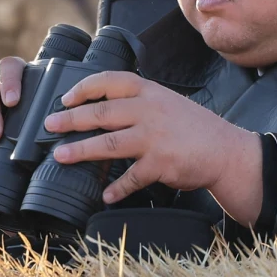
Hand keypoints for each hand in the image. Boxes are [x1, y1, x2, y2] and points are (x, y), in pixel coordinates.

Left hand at [43, 71, 263, 226]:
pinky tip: (105, 195)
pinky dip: (117, 188)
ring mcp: (155, 137)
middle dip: (71, 120)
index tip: (66, 98)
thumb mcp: (168, 103)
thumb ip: (140, 103)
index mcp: (151, 92)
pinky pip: (131, 178)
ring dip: (81, 151)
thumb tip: (102, 111)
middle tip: (50, 125)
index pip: (112, 81)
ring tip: (60, 157)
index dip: (85, 88)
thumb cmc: (195, 128)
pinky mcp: (161, 164)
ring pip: (109, 144)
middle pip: (102, 113)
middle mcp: (150, 111)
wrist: (226, 151)